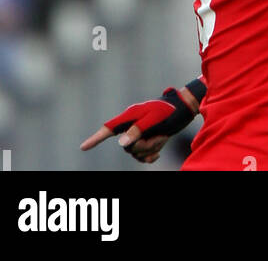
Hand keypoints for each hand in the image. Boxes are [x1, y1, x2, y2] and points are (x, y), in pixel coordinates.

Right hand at [79, 85, 197, 163]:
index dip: (95, 138)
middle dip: (142, 146)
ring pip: (135, 153)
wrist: (184, 110)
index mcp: (130, 116)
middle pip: (126, 146)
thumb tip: (122, 143)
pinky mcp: (147, 140)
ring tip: (161, 137)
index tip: (83, 148)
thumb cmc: (169, 110)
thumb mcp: (154, 119)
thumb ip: (138, 130)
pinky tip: (159, 152)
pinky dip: (151, 156)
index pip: (109, 128)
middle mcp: (132, 125)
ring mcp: (139, 134)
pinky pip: (142, 157)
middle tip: (157, 136)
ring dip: (149, 149)